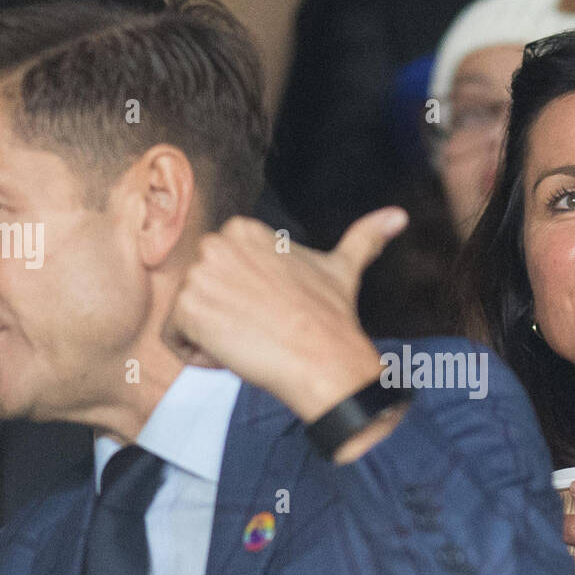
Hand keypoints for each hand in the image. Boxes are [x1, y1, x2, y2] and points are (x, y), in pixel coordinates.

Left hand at [163, 208, 407, 421]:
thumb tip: (399, 215)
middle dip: (227, 320)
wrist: (324, 358)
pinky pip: (176, 343)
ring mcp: (198, 275)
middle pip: (200, 296)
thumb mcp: (343, 267)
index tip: (275, 314)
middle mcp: (214, 243)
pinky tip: (237, 353)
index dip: (245, 304)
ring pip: (187, 321)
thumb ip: (365, 237)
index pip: (218, 278)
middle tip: (265, 329)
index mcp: (241, 230)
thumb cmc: (331, 318)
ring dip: (216, 341)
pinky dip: (202, 359)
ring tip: (254, 341)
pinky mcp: (187, 309)